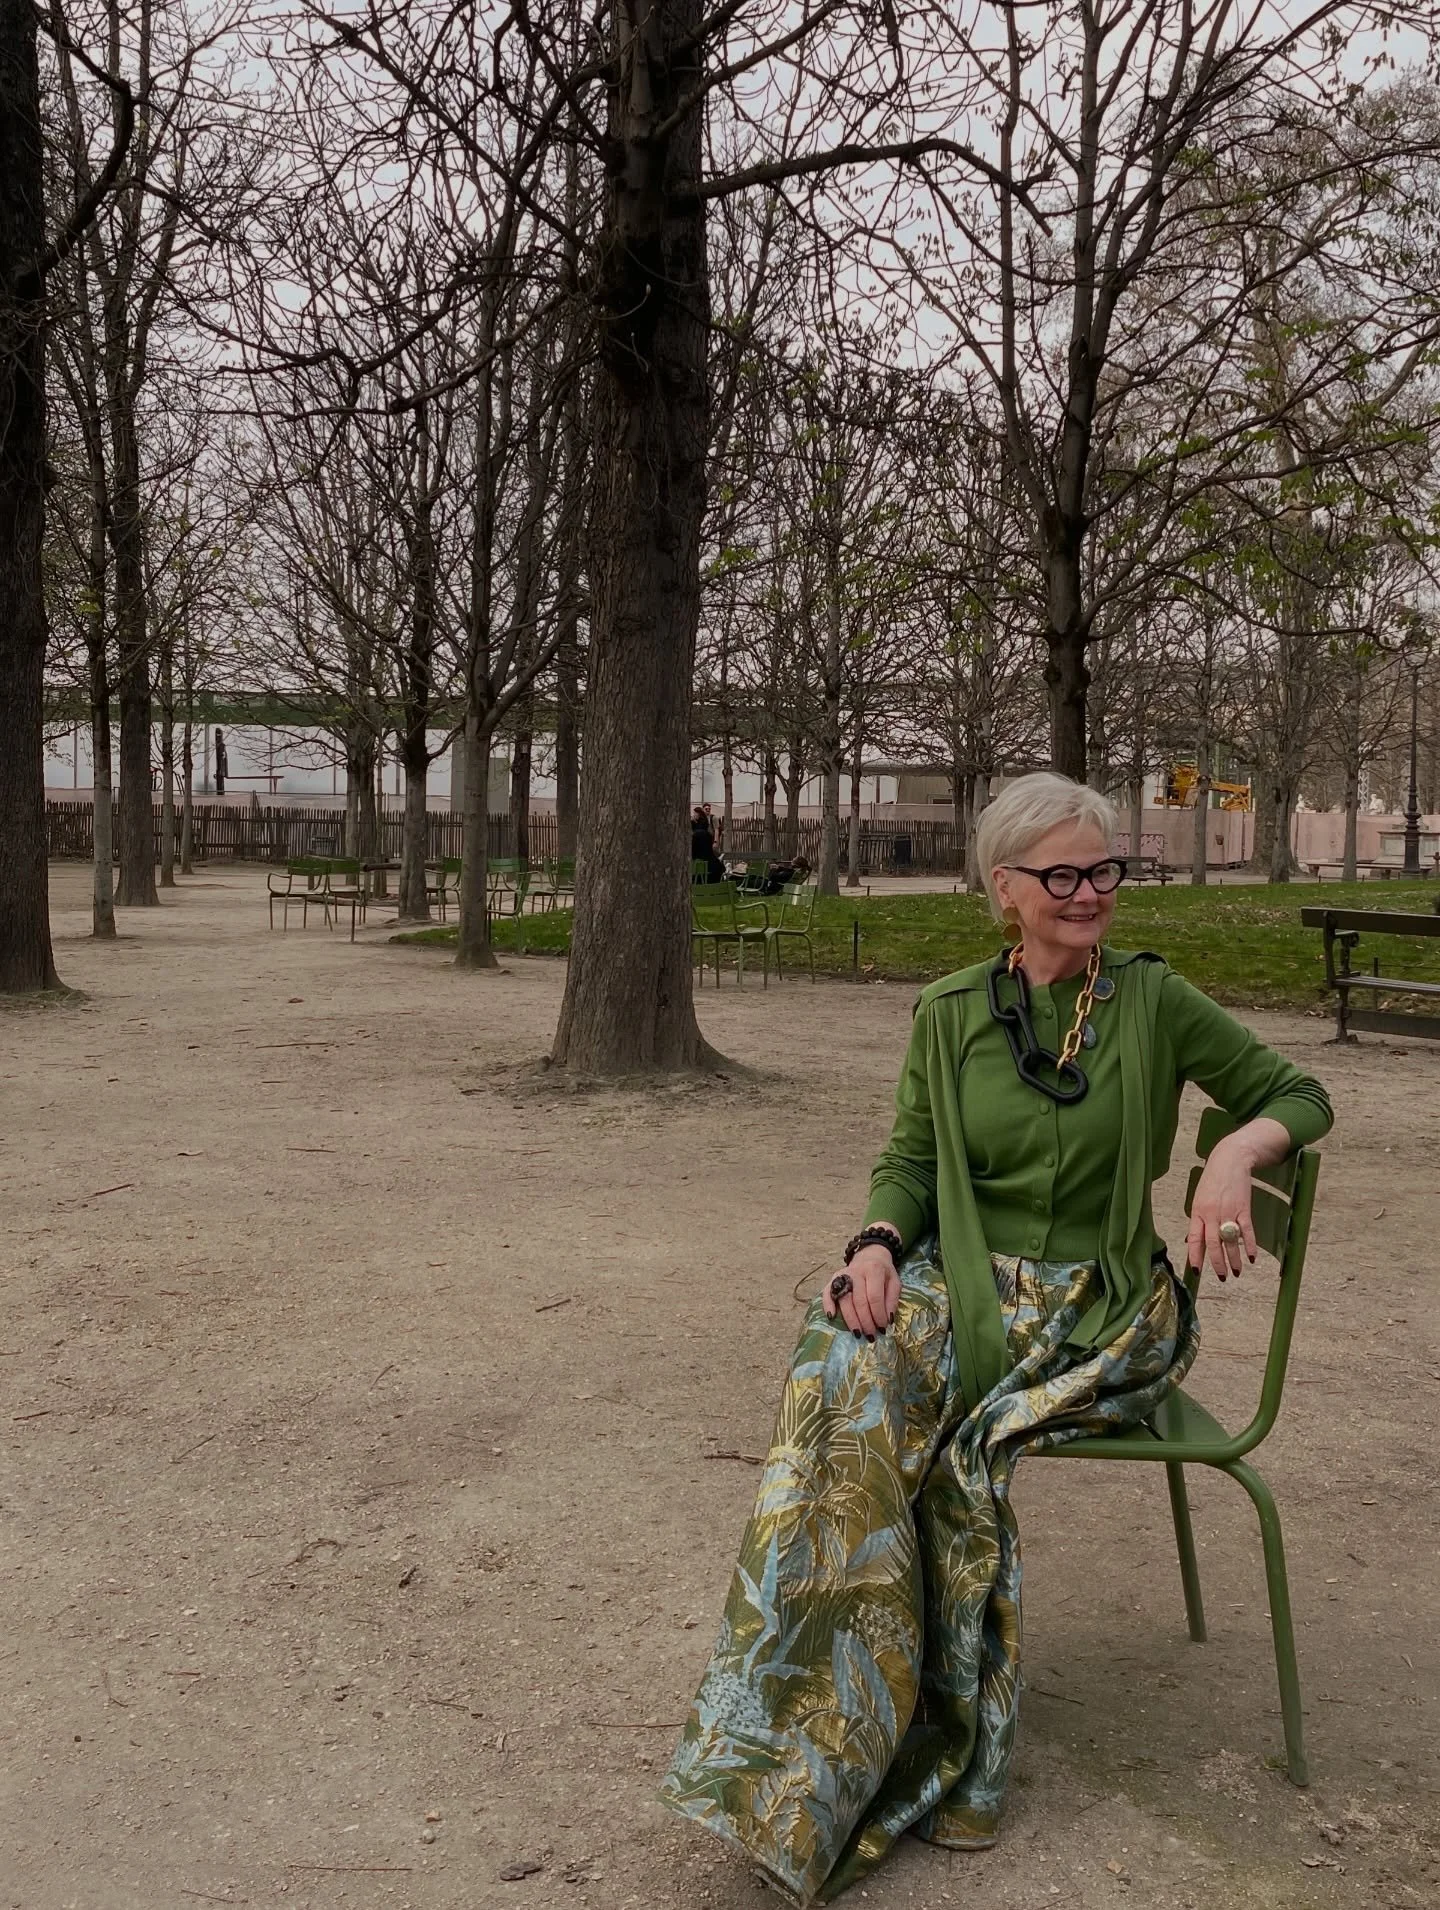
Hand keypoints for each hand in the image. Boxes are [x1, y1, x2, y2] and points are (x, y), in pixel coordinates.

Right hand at [823, 1243, 899, 1339]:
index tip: (882, 1328)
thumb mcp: (894, 1282)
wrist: (870, 1255)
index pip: (875, 1297)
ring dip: (850, 1319)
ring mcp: (842, 1275)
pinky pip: (827, 1292)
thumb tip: (887, 1320)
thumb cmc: (883, 1272)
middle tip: (870, 1336)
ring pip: (844, 1300)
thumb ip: (892, 1300)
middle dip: (865, 1321)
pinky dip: (827, 1304)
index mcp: (874, 1270)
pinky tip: (831, 1317)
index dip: (878, 1315)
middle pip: (859, 1301)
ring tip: (857, 1333)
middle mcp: (856, 1272)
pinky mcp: (833, 1278)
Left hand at [1186, 1137, 1257, 1282]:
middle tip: (1222, 1277)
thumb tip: (1195, 1239)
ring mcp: (1228, 1211)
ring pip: (1230, 1241)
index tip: (1197, 1271)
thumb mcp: (1199, 1198)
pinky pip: (1247, 1231)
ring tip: (1237, 1272)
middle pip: (1213, 1243)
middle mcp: (1211, 1213)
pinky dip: (1250, 1245)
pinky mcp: (1244, 1208)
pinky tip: (1252, 1257)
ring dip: (1234, 1259)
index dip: (1195, 1256)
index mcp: (1197, 1211)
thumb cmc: (1213, 1180)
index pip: (1194, 1238)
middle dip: (1217, 1263)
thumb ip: (1199, 1219)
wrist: (1230, 1159)